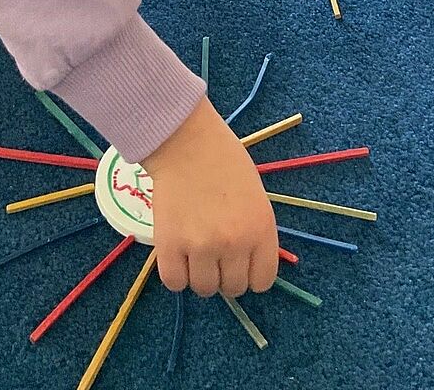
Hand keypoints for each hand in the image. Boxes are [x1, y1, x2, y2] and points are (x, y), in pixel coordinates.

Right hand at [142, 97, 278, 297]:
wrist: (187, 144)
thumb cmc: (225, 163)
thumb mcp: (256, 199)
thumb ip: (255, 234)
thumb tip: (246, 267)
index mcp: (262, 230)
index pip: (262, 281)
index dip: (250, 276)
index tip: (239, 265)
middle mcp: (236, 244)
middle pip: (232, 288)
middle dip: (224, 276)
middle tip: (214, 255)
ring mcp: (202, 247)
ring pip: (204, 289)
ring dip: (199, 276)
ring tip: (194, 253)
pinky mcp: (170, 246)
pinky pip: (174, 282)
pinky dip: (176, 275)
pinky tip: (177, 256)